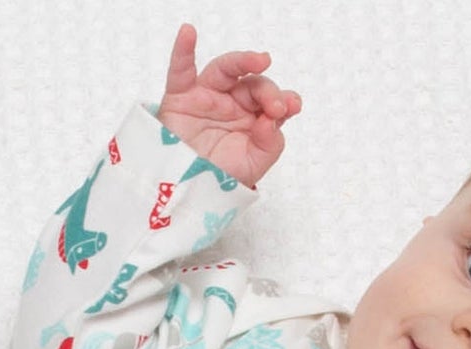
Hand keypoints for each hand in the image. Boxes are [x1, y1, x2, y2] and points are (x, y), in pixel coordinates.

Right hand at [157, 22, 301, 187]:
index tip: (290, 107)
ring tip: (261, 60)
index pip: (273, 101)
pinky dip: (183, 50)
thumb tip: (271, 119)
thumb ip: (270, 143)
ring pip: (226, 69)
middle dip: (268, 91)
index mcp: (252, 118)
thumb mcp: (254, 165)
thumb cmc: (218, 179)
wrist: (187, 194)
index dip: (284, 100)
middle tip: (276, 106)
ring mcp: (207, 97)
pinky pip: (180, 70)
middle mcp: (232, 103)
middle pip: (254, 84)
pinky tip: (189, 33)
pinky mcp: (181, 98)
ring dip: (244, 61)